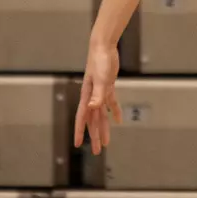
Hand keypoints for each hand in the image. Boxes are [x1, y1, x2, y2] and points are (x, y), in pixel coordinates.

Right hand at [74, 39, 122, 155]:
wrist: (103, 46)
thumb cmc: (100, 61)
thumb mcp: (101, 79)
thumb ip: (98, 94)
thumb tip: (94, 107)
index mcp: (87, 96)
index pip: (83, 118)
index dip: (80, 132)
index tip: (78, 145)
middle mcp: (92, 96)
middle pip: (93, 120)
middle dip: (95, 136)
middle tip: (97, 151)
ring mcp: (100, 92)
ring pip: (101, 115)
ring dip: (103, 128)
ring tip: (107, 142)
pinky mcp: (108, 87)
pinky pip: (110, 103)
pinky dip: (114, 112)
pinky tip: (118, 121)